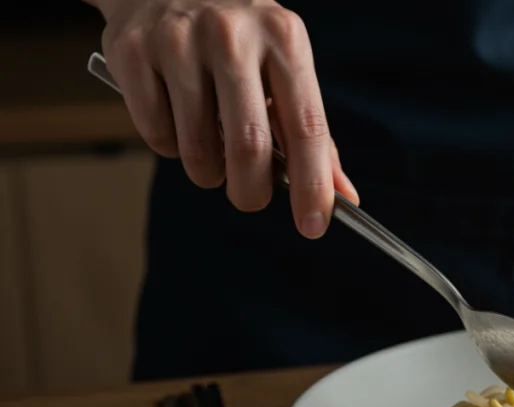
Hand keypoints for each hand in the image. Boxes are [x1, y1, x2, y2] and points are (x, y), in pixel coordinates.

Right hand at [95, 0, 357, 237]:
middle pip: (248, 147)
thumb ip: (312, 134)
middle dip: (251, 191)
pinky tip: (176, 119)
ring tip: (210, 152)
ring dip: (207, 172)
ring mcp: (179, 39)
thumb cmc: (240, 39)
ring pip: (197, 149)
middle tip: (249, 198)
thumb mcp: (284, 68)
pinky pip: (157, 134)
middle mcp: (233, 34)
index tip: (313, 226)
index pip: (307, 128)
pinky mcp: (132, 50)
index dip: (311, 185)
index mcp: (285, 38)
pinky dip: (170, 146)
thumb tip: (343, 197)